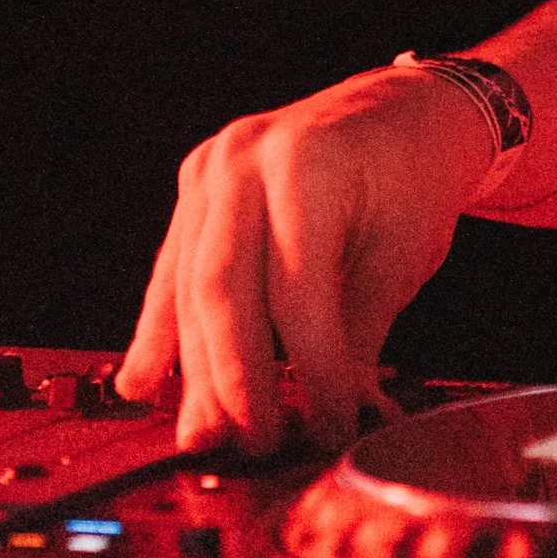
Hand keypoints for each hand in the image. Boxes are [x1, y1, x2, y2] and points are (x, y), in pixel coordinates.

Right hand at [113, 66, 498, 453]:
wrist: (404, 112)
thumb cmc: (412, 181)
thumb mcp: (400, 256)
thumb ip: (358, 336)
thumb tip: (338, 422)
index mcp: (308, 165)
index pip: (296, 289)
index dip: (310, 368)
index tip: (327, 425)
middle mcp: (245, 159)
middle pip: (224, 291)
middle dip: (236, 382)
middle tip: (257, 445)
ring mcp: (212, 166)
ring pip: (189, 287)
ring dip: (195, 371)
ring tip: (206, 436)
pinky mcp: (195, 184)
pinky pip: (172, 268)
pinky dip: (161, 331)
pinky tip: (144, 383)